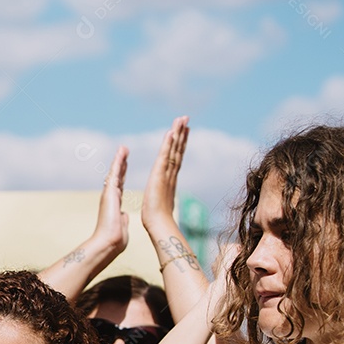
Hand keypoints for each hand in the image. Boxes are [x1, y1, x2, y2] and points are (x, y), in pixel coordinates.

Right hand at [93, 145, 128, 253]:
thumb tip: (124, 215)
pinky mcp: (110, 192)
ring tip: (123, 148)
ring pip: (115, 172)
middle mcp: (111, 196)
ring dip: (119, 159)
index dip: (123, 175)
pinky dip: (118, 162)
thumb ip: (122, 219)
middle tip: (124, 152)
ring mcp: (109, 193)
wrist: (108, 242)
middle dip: (121, 164)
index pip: (120, 186)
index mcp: (115, 204)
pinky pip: (115, 174)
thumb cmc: (115, 239)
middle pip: (117, 176)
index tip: (125, 166)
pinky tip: (121, 153)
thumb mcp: (121, 226)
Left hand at [142, 116, 188, 231]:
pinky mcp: (160, 175)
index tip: (183, 132)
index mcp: (168, 180)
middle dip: (182, 134)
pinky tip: (171, 132)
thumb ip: (163, 202)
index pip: (175, 158)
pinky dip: (169, 143)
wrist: (158, 224)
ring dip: (178, 133)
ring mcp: (166, 174)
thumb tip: (164, 206)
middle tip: (186, 119)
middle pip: (178, 150)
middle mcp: (170, 174)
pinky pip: (165, 155)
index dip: (180, 145)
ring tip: (182, 119)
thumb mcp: (159, 206)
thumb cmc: (158, 220)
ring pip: (174, 150)